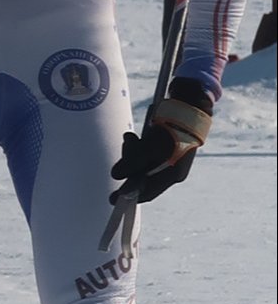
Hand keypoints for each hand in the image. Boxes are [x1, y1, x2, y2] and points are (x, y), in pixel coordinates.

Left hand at [109, 76, 211, 204]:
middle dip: (129, 162)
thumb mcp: (152, 147)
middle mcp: (171, 170)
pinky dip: (137, 145)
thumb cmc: (173, 129)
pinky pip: (145, 151)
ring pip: (141, 162)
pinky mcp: (165, 146)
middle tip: (126, 144)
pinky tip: (133, 136)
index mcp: (172, 175)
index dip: (129, 196)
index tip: (112, 198)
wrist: (190, 104)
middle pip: (142, 175)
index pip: (148, 192)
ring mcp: (168, 158)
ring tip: (129, 136)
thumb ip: (133, 162)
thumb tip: (116, 175)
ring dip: (131, 150)